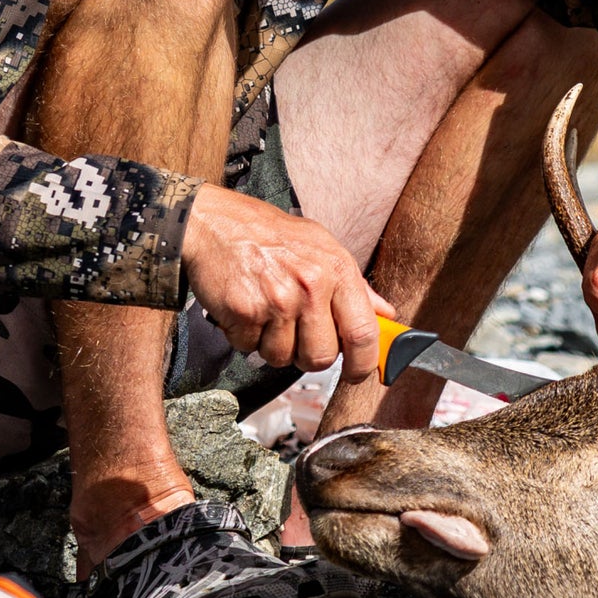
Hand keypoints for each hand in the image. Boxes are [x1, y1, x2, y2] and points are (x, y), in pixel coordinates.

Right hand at [184, 184, 393, 380]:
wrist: (212, 223)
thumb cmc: (267, 234)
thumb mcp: (320, 246)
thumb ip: (355, 285)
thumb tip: (385, 315)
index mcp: (336, 269)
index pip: (363, 333)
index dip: (364, 363)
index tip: (359, 374)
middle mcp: (310, 285)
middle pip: (321, 357)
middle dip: (308, 355)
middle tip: (296, 332)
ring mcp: (276, 300)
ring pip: (282, 358)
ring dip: (272, 344)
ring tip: (266, 312)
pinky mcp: (244, 312)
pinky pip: (250, 348)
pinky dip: (244, 336)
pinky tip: (245, 308)